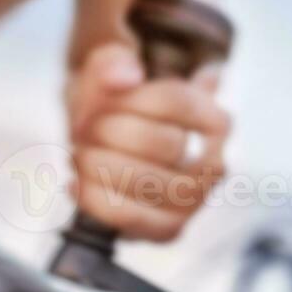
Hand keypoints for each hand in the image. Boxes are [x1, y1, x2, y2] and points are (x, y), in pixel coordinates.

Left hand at [67, 43, 230, 241]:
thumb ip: (111, 61)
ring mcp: (195, 203)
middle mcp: (214, 164)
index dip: (129, 99)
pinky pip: (132, 217)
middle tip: (84, 130)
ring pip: (147, 182)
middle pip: (162, 143)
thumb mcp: (109, 72)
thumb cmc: (115, 111)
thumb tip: (125, 76)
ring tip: (79, 155)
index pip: (177, 102)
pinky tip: (76, 184)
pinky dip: (96, 200)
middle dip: (111, 133)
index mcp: (214, 120)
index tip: (100, 97)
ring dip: (100, 165)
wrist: (108, 154)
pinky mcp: (169, 230)